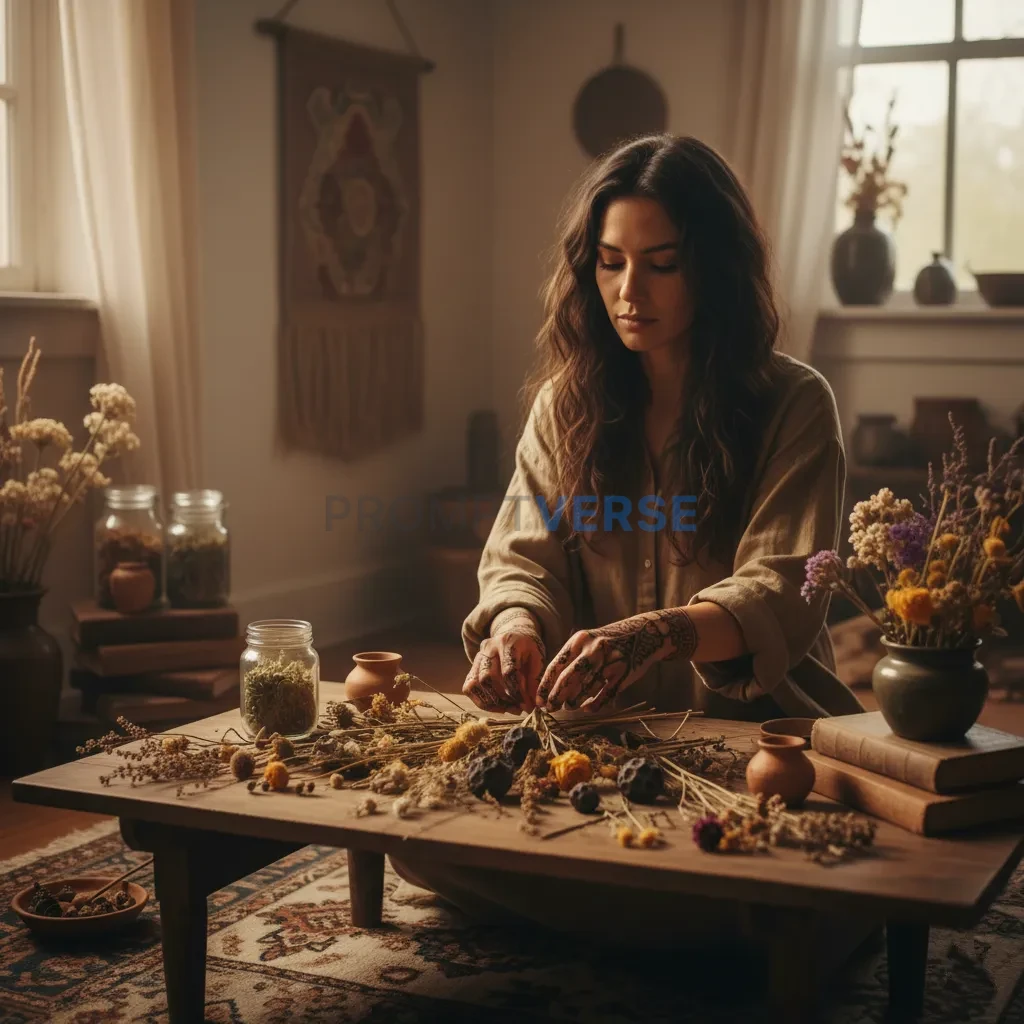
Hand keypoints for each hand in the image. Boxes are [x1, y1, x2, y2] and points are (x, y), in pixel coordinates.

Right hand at [463, 632, 544, 711]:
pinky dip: (482, 702)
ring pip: (476, 684)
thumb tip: (531, 706)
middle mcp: (488, 647)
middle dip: (504, 698)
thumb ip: (534, 682)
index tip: (527, 706)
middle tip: (517, 708)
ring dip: (492, 702)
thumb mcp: (537, 662)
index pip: (508, 671)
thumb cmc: (527, 651)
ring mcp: (478, 657)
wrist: (515, 638)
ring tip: (508, 708)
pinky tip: (497, 707)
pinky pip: (469, 688)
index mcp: (508, 642)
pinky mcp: (472, 667)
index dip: (518, 692)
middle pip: (488, 677)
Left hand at [535, 609, 698, 711]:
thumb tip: (549, 686)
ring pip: (586, 689)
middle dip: (557, 697)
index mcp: (580, 640)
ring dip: (575, 701)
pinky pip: (604, 695)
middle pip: (569, 679)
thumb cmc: (608, 642)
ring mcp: (609, 661)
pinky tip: (587, 709)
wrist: (644, 633)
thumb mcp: (588, 641)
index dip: (545, 686)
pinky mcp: (623, 674)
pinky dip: (594, 705)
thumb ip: (571, 659)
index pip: (556, 665)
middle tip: (551, 708)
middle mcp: (593, 649)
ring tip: (570, 706)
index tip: (539, 701)